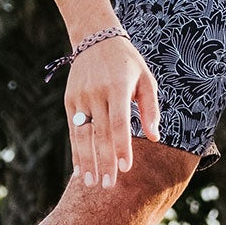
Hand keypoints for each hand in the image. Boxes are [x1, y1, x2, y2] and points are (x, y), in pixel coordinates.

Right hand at [65, 37, 160, 188]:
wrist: (95, 39)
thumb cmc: (128, 64)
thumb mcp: (146, 80)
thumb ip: (150, 109)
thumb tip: (155, 138)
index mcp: (118, 87)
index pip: (119, 122)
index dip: (122, 146)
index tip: (126, 168)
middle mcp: (97, 92)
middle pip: (100, 133)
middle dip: (104, 161)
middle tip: (108, 185)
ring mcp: (80, 97)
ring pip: (82, 134)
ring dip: (87, 161)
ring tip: (91, 183)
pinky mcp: (70, 101)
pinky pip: (73, 130)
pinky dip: (76, 151)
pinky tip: (80, 169)